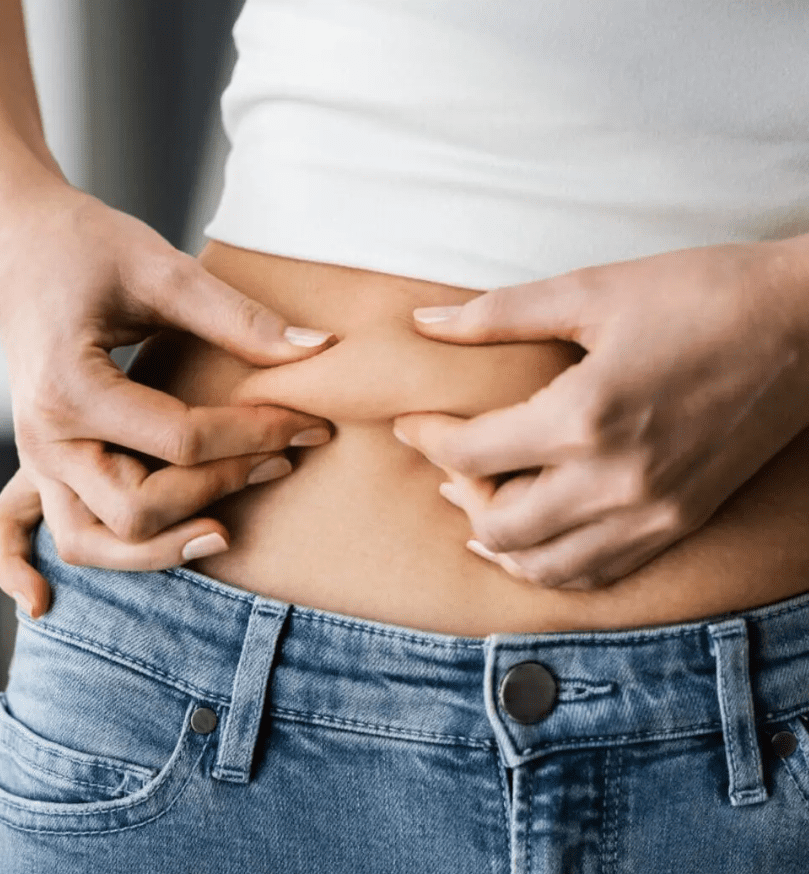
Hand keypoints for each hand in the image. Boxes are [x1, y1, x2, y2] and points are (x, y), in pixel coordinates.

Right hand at [0, 184, 335, 614]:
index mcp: (70, 386)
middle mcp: (44, 434)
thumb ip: (237, 318)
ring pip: (92, 539)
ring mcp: (38, 453)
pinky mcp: (44, 457)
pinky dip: (52, 564)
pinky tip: (63, 596)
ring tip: (226, 533)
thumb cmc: (86, 245)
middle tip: (283, 462)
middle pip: (138, 507)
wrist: (20, 239)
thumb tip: (316, 351)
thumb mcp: (162, 271)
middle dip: (220, 489)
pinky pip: (37, 531)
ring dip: (158, 548)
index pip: (181, 440)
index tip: (309, 424)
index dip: (256, 435)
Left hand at [393, 239, 808, 589]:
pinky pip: (598, 574)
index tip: (412, 423)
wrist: (807, 322)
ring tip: (480, 500)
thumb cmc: (701, 294)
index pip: (473, 453)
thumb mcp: (592, 290)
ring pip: (545, 567)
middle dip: (459, 492)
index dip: (427, 438)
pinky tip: (532, 538)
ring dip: (498, 540)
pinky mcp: (678, 524)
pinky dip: (550, 566)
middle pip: (497, 526)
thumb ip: (496, 313)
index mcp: (585, 417)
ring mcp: (652, 514)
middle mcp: (615, 482)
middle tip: (451, 457)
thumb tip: (424, 322)